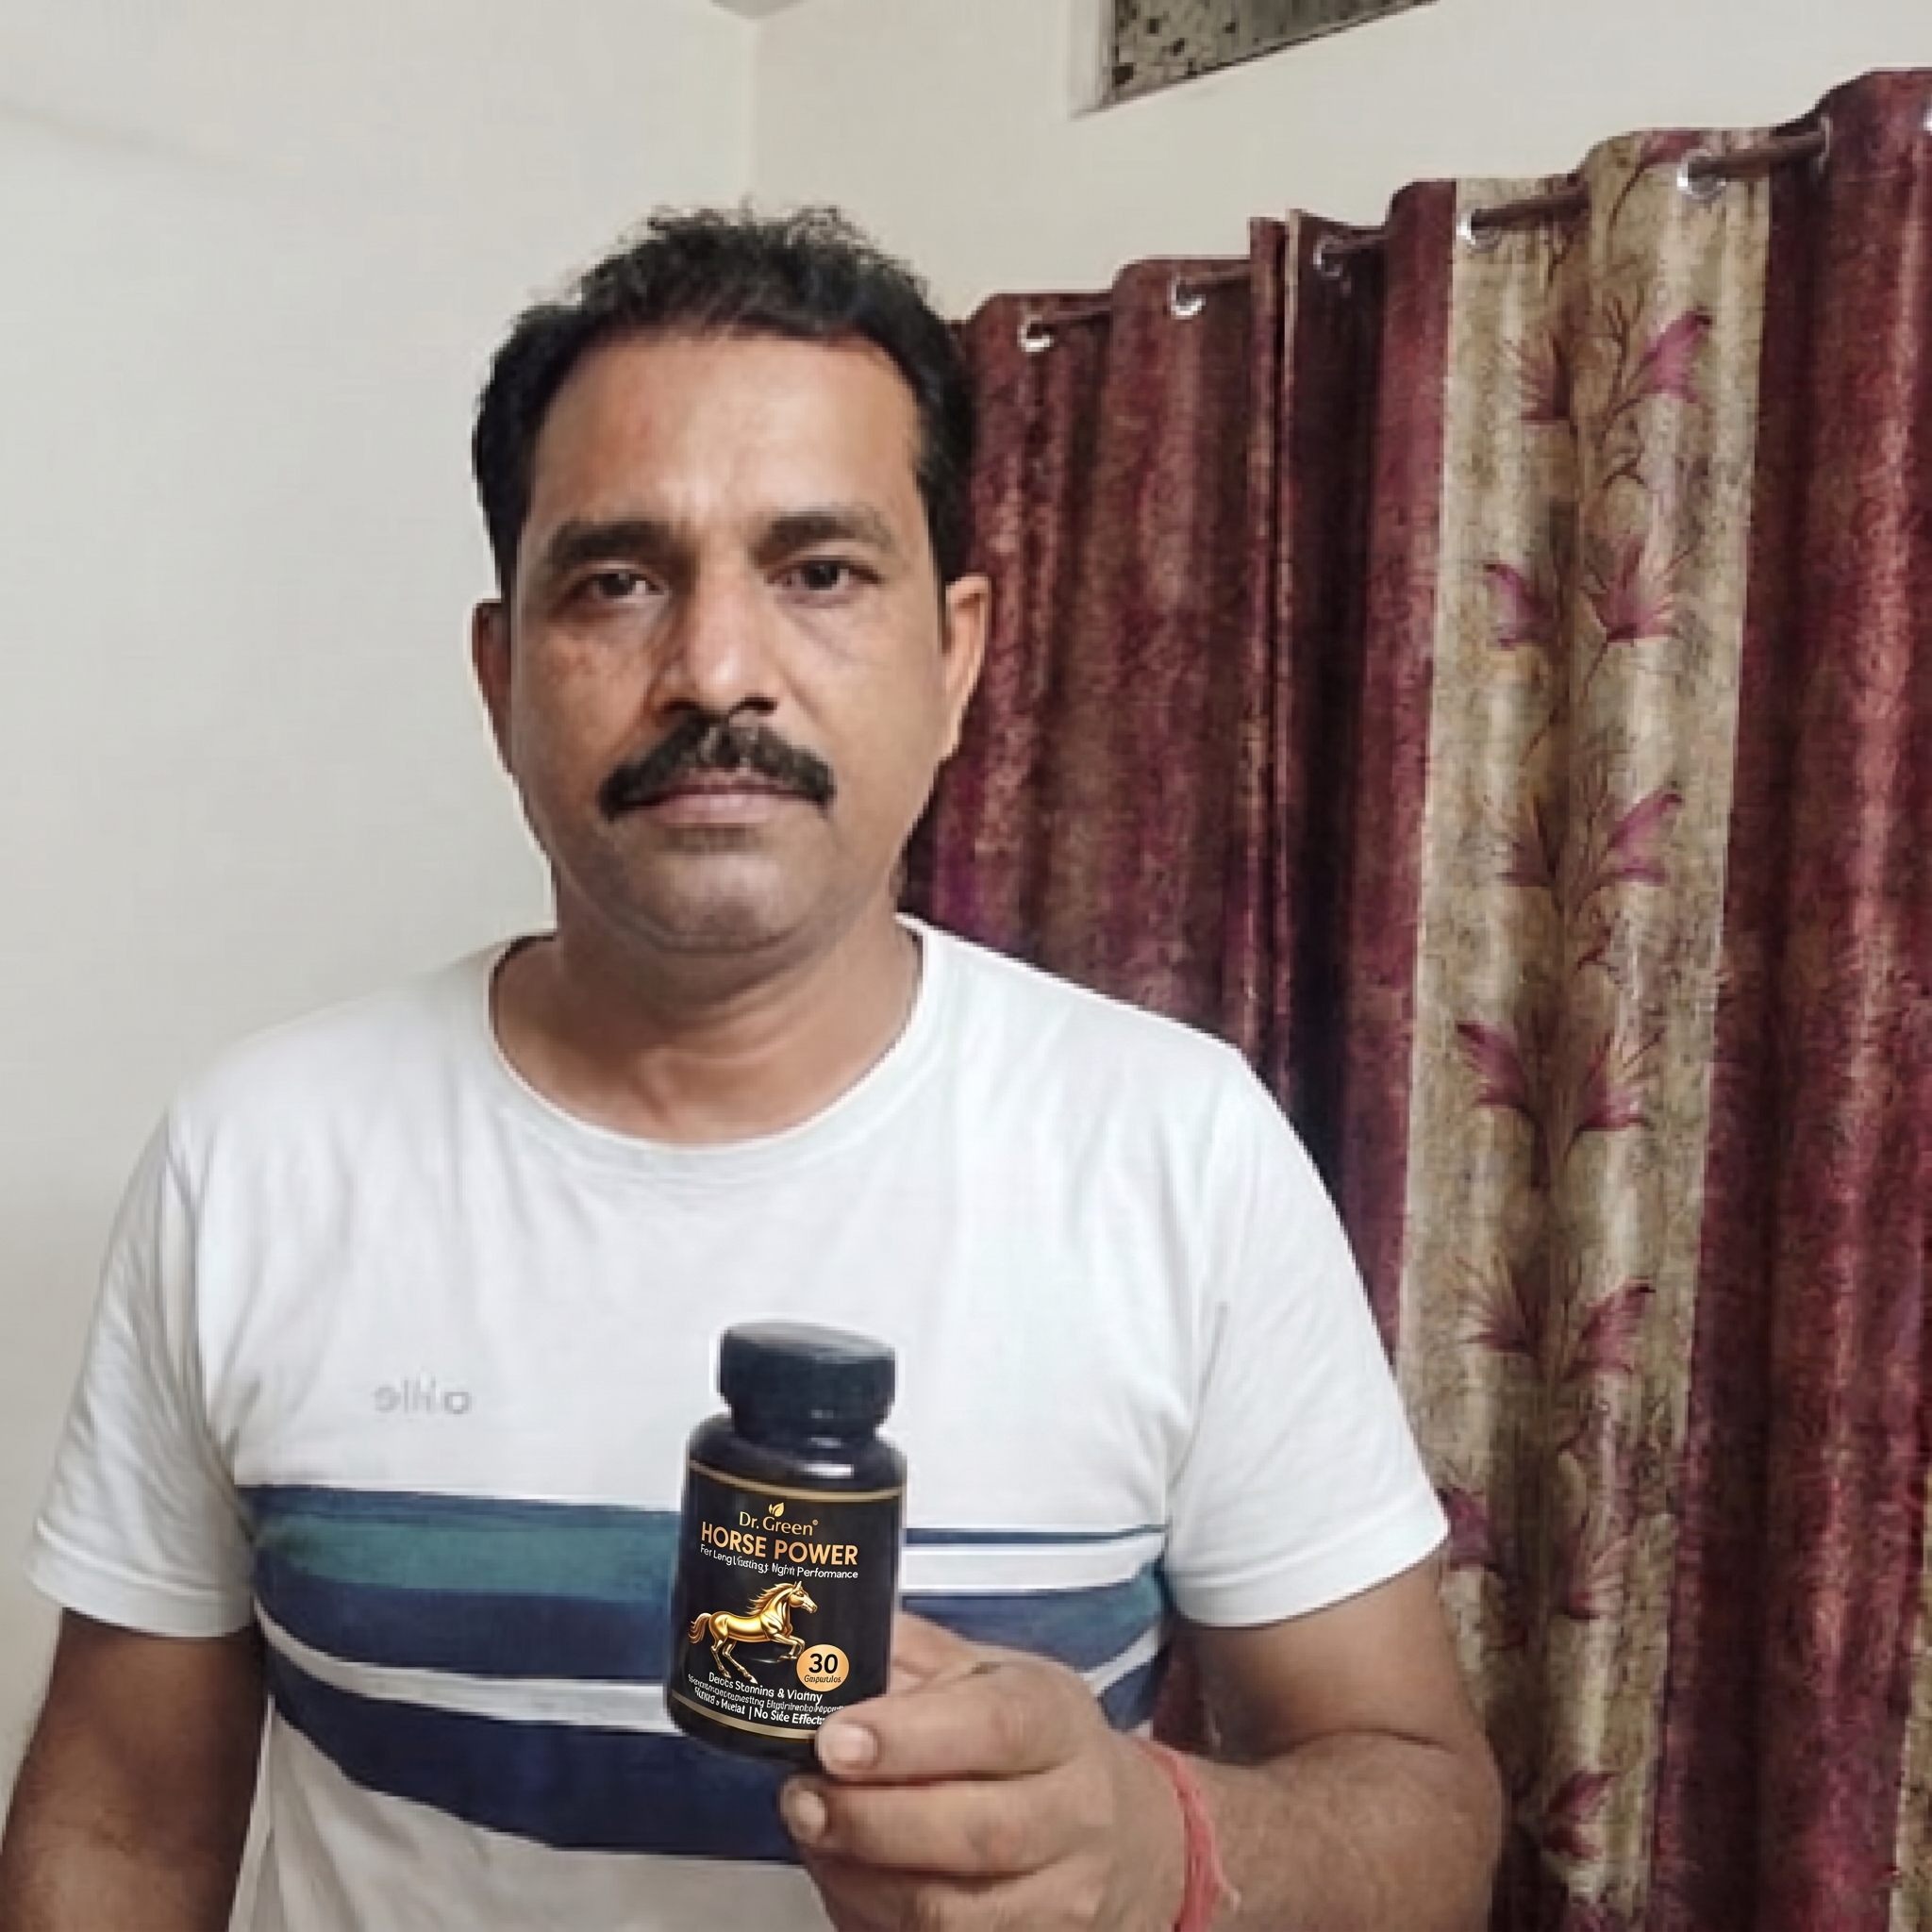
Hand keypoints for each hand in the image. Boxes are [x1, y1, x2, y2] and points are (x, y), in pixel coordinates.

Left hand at [780, 1612, 1186, 1931]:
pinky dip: (875, 1918)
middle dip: (871, 1820)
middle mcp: (1076, 1812)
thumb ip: (913, 1656)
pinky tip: (849, 1881)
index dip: (911, 1737)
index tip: (835, 1739)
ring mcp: (1061, 1898)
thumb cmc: (1036, 1745)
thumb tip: (826, 1647)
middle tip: (804, 1797)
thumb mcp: (991, 1675)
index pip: (997, 1726)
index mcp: (1060, 1720)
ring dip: (861, 1879)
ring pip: (951, 1911)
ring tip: (815, 1836)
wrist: (1123, 1839)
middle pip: (976, 1831)